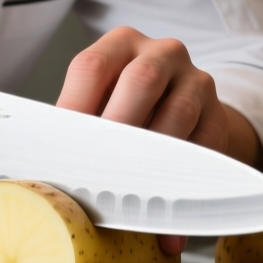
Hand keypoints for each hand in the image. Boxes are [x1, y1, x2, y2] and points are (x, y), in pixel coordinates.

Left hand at [55, 27, 262, 255]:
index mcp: (120, 45)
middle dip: (119, 127)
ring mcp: (195, 81)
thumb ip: (77, 128)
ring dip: (154, 157)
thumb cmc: (125, 108)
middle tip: (101, 168)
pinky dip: (184, 183)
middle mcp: (161, 53)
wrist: (179, 104)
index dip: (75, 107)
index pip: (92, 66)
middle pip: (141, 81)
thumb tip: (44, 174)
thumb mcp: (100, 102)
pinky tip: (166, 216)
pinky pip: (206, 146)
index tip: (63, 149)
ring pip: (178, 112)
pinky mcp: (219, 114)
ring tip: (132, 192)